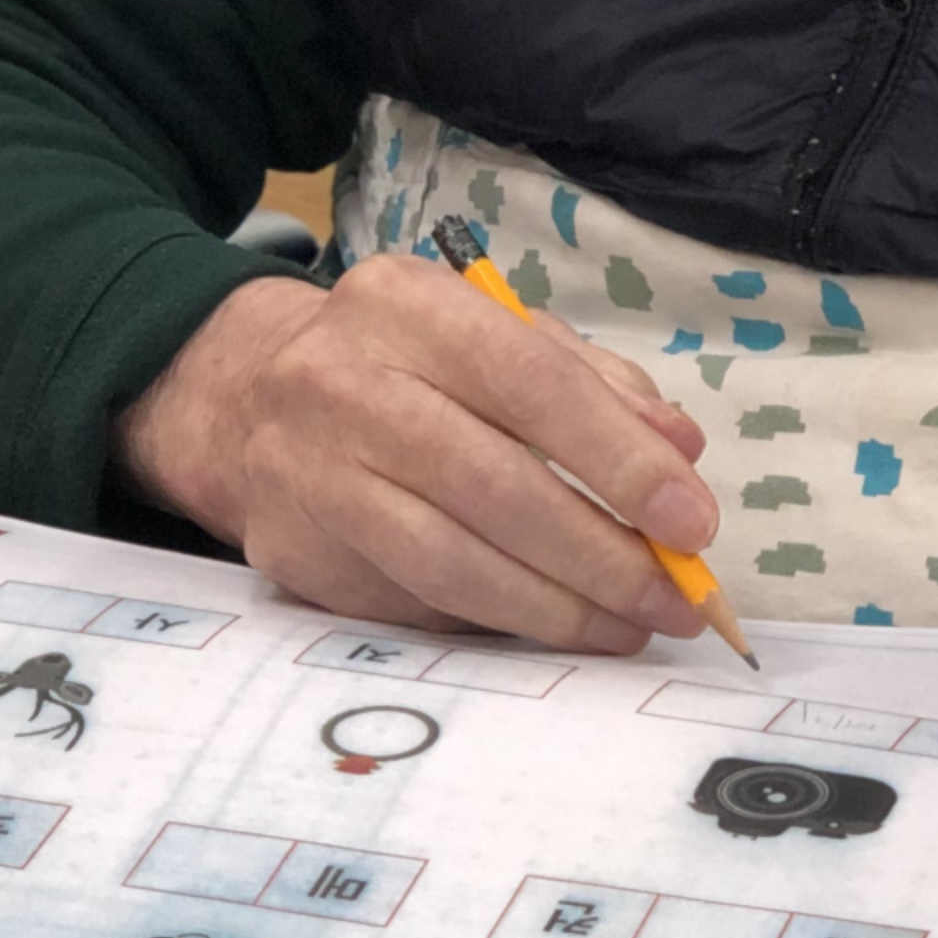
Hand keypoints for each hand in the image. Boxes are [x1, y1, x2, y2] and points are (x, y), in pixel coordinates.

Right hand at [119, 257, 718, 654]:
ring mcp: (309, 475)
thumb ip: (593, 384)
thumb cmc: (403, 363)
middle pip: (493, 487)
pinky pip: (414, 603)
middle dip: (602, 556)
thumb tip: (681, 449)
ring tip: (628, 628)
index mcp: (407, 308)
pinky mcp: (294, 555)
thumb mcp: (493, 336)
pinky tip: (551, 628)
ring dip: (557, 610)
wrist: (245, 398)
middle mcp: (344, 384)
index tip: (692, 523)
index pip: (531, 385)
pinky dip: (496, 623)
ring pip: (451, 563)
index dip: (621, 462)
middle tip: (675, 599)